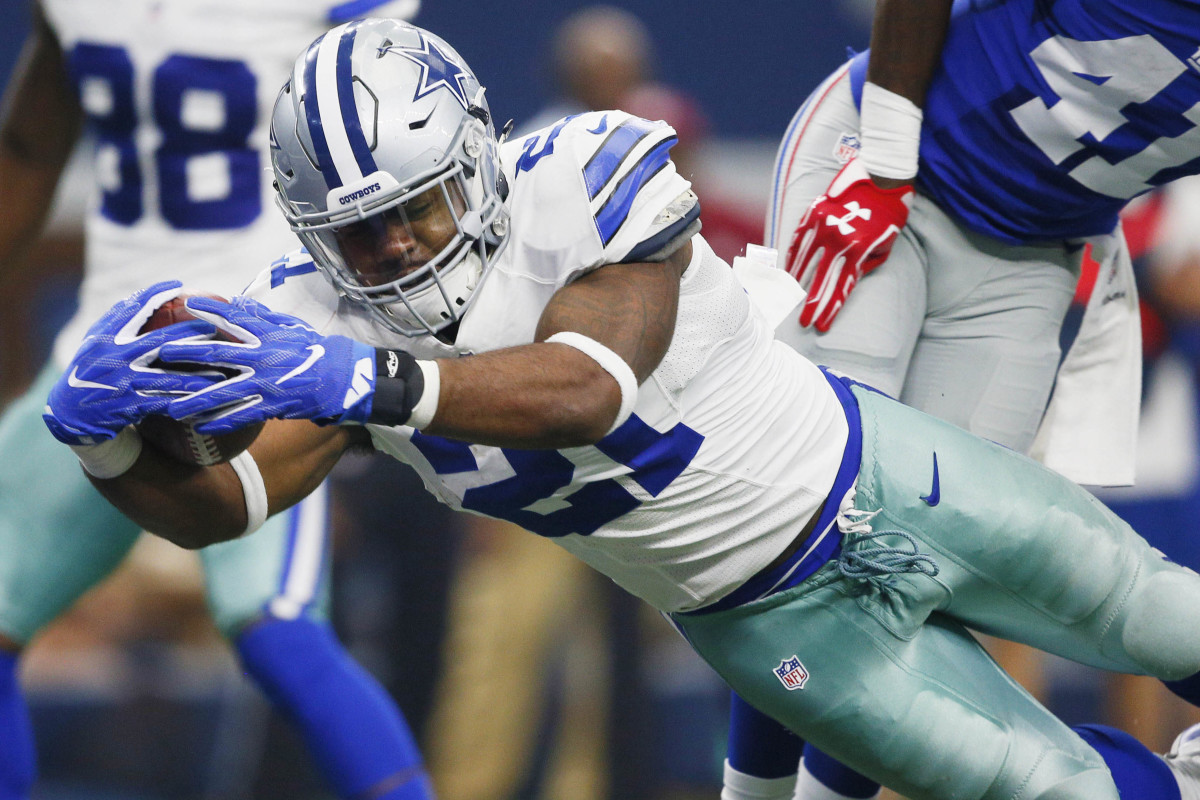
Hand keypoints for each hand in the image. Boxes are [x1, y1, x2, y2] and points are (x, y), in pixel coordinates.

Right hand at [43, 281, 219, 444]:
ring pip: (167, 379)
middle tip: (214, 329)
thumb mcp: (95, 341)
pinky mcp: (129, 406)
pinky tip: (204, 401)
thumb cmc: (90, 369)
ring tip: (220, 375)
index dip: (154, 294)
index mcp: (105, 338)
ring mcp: (123, 383)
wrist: (70, 413)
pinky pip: (163, 404)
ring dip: (196, 378)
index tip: (178, 284)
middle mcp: (114, 357)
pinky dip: (184, 402)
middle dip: (188, 335)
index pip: (131, 309)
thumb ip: (117, 320)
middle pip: (158, 342)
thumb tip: (144, 294)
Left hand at [160, 296, 376, 432]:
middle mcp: (265, 357)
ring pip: (224, 391)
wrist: (344, 379)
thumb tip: (234, 302)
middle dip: (187, 353)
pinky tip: (199, 426)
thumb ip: (261, 317)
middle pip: (219, 354)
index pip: (236, 318)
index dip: (211, 310)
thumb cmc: (316, 350)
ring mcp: (268, 383)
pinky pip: (241, 415)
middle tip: (159, 351)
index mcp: (270, 335)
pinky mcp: (273, 406)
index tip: (187, 304)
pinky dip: (220, 421)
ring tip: (170, 406)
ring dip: (195, 399)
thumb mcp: (291, 327)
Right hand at [785, 158, 913, 331]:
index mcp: (859, 251)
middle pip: (820, 281)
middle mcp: (838, 241)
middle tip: (804, 322)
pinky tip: (788, 271)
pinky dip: (792, 257)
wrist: (882, 175)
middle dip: (812, 304)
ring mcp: (823, 226)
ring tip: (790, 298)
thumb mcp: (887, 244)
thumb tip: (847, 281)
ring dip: (797, 283)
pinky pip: (798, 240)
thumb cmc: (889, 213)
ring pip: (803, 261)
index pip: (840, 289)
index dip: (830, 310)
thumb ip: (867, 265)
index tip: (821, 326)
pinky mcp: (813, 213)